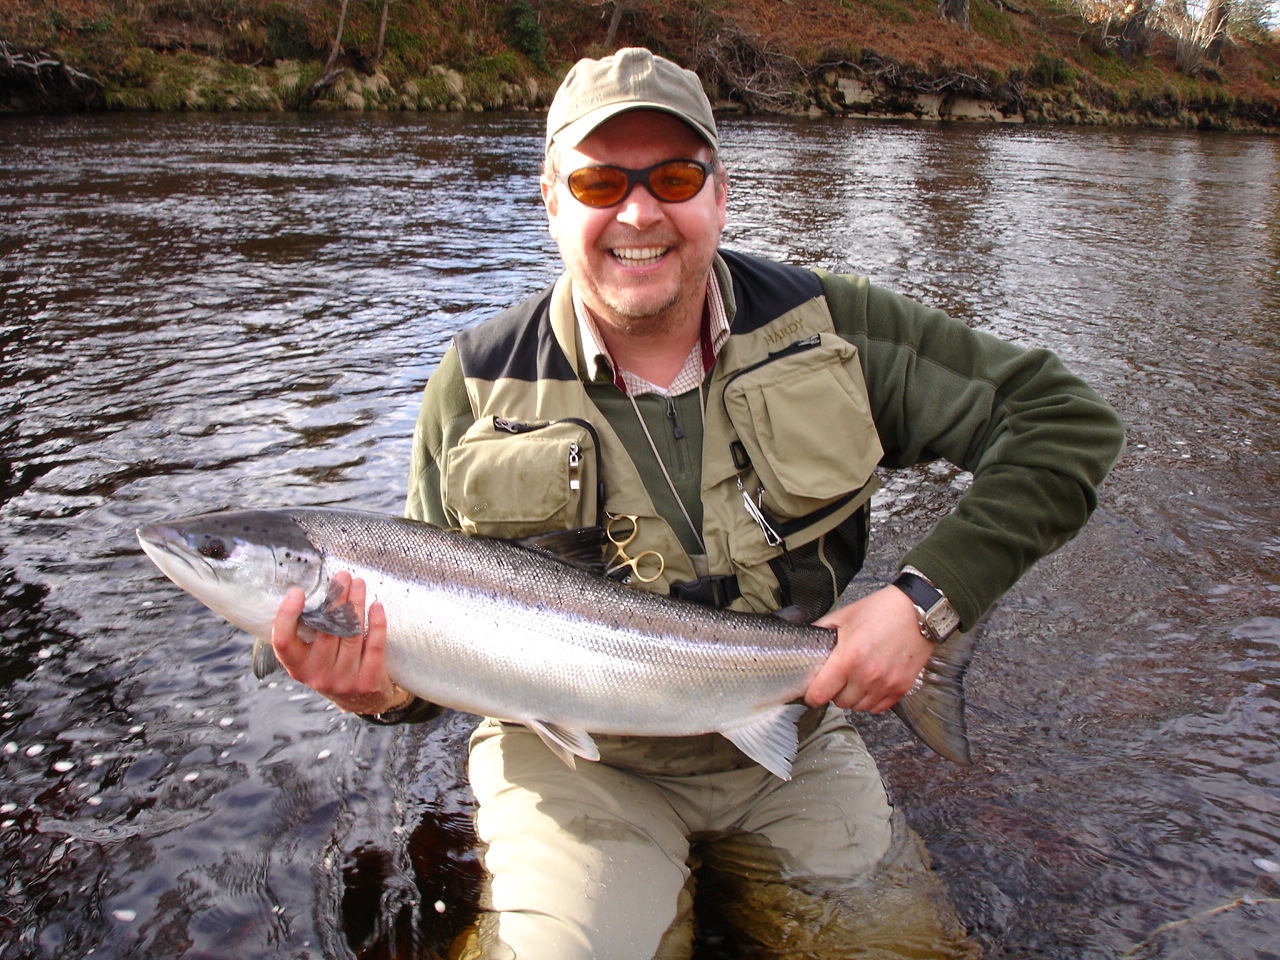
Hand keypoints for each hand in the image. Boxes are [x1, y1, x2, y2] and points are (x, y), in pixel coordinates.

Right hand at [270, 572, 409, 714]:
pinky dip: (377, 622)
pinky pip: (374, 645)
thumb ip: (310, 632)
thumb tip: (317, 588)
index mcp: (297, 667)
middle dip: (335, 598)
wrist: (361, 701)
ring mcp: (344, 680)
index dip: (286, 616)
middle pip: (326, 630)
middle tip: (342, 577)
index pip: (283, 642)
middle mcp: (318, 675)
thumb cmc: (333, 667)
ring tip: (359, 584)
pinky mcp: (368, 679)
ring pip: (352, 634)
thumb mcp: (313, 656)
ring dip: (356, 604)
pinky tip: (376, 605)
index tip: (297, 592)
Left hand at [803, 584, 934, 713]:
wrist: (916, 611)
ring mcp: (885, 684)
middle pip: (839, 702)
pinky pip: (879, 707)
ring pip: (858, 707)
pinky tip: (870, 684)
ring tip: (854, 679)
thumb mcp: (844, 616)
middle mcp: (867, 675)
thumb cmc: (882, 611)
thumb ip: (822, 630)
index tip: (811, 691)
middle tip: (836, 678)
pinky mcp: (901, 688)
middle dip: (833, 692)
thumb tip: (806, 641)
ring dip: (853, 697)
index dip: (811, 694)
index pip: (820, 694)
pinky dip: (871, 699)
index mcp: (849, 658)